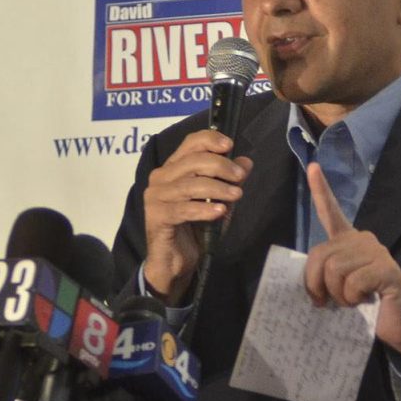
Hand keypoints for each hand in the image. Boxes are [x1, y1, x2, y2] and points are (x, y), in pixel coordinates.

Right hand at [141, 130, 253, 303]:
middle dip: (221, 166)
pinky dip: (204, 209)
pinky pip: (184, 209)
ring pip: (190, 185)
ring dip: (217, 188)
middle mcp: (160, 178)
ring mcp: (155, 197)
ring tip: (236, 195)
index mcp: (172, 168)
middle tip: (240, 177)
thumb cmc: (194, 228)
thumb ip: (228, 181)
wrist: (174, 261)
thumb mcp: (217, 201)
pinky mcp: (157, 216)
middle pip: (193, 161)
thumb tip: (246, 162)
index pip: (189, 143)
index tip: (230, 145)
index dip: (210, 139)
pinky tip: (220, 211)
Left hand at [304, 162, 400, 360]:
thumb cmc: (366, 308)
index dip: (321, 191)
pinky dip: (352, 298)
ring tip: (353, 302)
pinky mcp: (386, 268)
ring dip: (337, 295)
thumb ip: (325, 276)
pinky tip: (366, 301)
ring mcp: (376, 252)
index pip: (332, 212)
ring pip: (334, 270)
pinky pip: (352, 281)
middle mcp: (363, 240)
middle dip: (315, 284)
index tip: (313, 167)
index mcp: (349, 243)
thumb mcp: (339, 289)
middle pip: (320, 254)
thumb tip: (310, 283)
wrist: (400, 327)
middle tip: (326, 302)